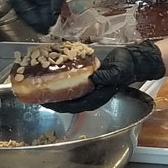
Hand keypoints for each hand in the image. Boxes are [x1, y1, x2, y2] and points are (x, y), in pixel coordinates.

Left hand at [44, 40, 165, 112]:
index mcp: (95, 98)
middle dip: (51, 99)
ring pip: (67, 94)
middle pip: (66, 102)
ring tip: (39, 84)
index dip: (57, 105)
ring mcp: (88, 89)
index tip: (43, 101)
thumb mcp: (118, 70)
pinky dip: (60, 80)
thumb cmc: (126, 67)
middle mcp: (89, 96)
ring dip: (54, 90)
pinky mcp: (87, 81)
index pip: (73, 105)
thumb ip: (107, 76)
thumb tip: (93, 78)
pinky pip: (71, 83)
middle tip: (34, 92)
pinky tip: (52, 74)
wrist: (133, 61)